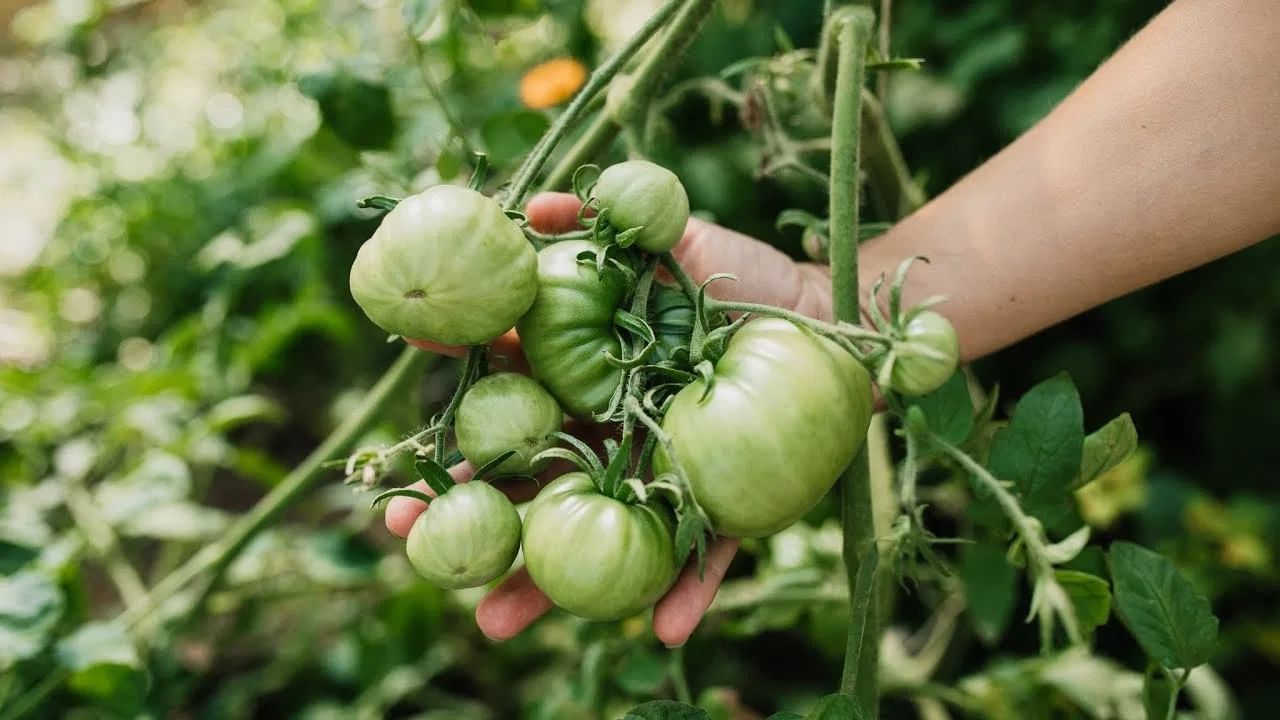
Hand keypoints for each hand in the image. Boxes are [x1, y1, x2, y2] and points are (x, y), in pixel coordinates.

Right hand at [385, 191, 834, 644]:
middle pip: (528, 484)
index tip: (395, 458)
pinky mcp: (727, 506)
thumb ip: (603, 223)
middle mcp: (611, 435)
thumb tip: (532, 210)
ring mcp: (663, 475)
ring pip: (593, 536)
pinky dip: (686, 594)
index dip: (449, 426)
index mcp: (587, 379)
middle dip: (468, 516)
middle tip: (407, 537)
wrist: (831, 312)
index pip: (503, 405)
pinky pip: (703, 556)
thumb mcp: (672, 236)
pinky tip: (659, 630)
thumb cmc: (743, 274)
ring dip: (544, 584)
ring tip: (493, 623)